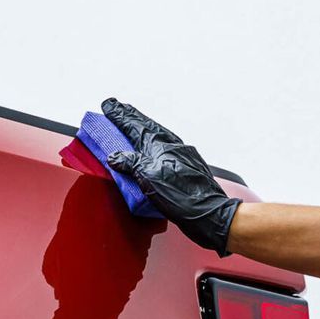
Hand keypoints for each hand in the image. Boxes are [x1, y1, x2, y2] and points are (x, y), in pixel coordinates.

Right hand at [99, 97, 239, 256]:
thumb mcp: (149, 179)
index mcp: (159, 145)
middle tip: (120, 107)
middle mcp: (171, 146)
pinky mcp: (187, 166)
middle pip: (147, 126)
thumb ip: (131, 164)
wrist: (209, 212)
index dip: (120, 116)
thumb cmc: (182, 197)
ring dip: (143, 127)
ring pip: (158, 134)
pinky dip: (154, 142)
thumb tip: (115, 157)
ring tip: (133, 122)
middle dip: (131, 116)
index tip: (110, 106)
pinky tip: (152, 148)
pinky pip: (165, 147)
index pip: (134, 126)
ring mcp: (181, 155)